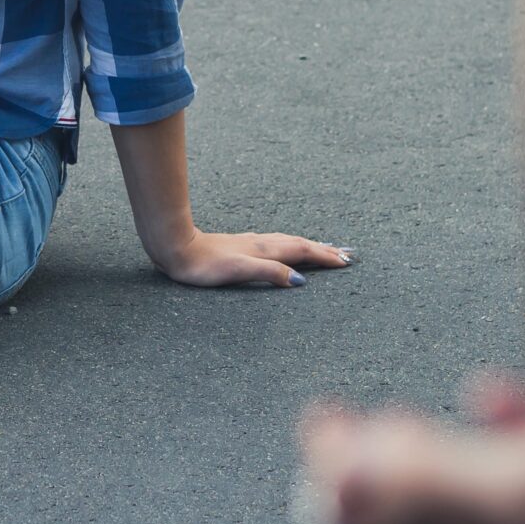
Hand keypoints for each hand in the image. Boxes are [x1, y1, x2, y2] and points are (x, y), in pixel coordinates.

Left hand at [157, 229, 354, 288]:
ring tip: (326, 249)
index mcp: (265, 250)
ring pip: (289, 242)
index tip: (346, 262)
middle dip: (325, 250)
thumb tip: (300, 280)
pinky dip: (292, 246)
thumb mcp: (239, 271)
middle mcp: (262, 243)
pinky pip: (278, 244)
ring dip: (310, 246)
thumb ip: (270, 273)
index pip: (303, 252)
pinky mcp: (242, 246)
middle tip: (347, 254)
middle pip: (300, 244)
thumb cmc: (205, 265)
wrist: (177, 248)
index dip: (325, 257)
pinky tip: (287, 248)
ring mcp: (252, 243)